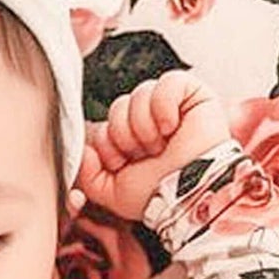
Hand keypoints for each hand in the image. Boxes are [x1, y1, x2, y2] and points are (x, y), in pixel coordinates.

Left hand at [74, 71, 231, 221]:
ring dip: (144, 126)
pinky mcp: (194, 94)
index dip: (108, 145)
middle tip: (146, 155)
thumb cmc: (158, 196)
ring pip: (139, 94)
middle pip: (119, 107)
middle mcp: (151, 122)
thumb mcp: (112, 194)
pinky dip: (164, 105)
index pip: (104, 125)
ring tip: (160, 145)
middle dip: (126, 136)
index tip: (124, 164)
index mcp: (132, 141)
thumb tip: (85, 151)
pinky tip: (171, 126)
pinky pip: (168, 82)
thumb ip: (88, 175)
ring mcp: (172, 107)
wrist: (188, 196)